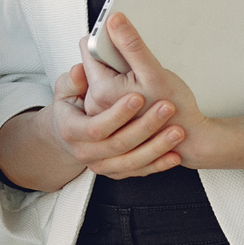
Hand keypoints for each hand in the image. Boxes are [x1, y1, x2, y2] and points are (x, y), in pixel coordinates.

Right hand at [43, 62, 186, 179]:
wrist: (70, 135)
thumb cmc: (71, 108)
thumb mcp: (66, 91)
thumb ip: (73, 80)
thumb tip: (79, 71)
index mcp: (71, 131)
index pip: (96, 127)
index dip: (118, 114)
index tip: (138, 97)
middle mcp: (85, 153)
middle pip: (118, 145)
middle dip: (145, 127)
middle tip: (167, 107)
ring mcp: (101, 166)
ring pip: (132, 162)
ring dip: (157, 147)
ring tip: (177, 131)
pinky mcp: (116, 173)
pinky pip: (140, 171)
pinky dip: (159, 164)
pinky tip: (175, 155)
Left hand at [79, 13, 212, 167]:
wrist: (188, 138)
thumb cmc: (176, 110)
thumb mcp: (154, 72)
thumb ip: (131, 45)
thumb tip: (113, 20)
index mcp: (101, 92)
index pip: (89, 48)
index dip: (107, 39)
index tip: (122, 40)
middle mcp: (94, 104)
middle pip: (94, 62)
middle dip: (114, 59)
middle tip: (138, 72)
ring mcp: (100, 113)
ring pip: (102, 76)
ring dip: (119, 73)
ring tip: (142, 87)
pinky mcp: (108, 117)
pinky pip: (108, 90)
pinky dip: (121, 87)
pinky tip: (139, 95)